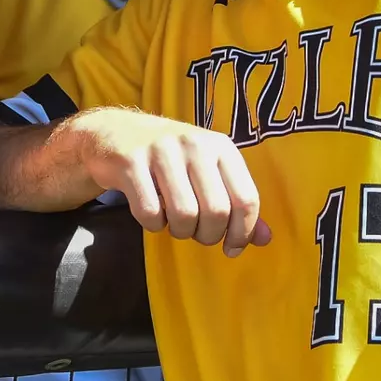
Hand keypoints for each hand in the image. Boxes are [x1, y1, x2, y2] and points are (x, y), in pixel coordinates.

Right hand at [62, 108, 271, 256]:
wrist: (115, 133)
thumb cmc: (171, 159)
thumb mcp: (208, 172)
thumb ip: (237, 204)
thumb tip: (265, 239)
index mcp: (221, 147)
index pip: (246, 199)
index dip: (243, 233)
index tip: (231, 247)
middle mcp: (195, 144)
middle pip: (216, 212)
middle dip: (208, 235)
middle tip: (197, 233)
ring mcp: (161, 151)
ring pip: (184, 215)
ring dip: (180, 231)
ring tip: (174, 222)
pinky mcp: (130, 162)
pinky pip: (149, 213)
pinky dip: (152, 225)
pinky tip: (152, 214)